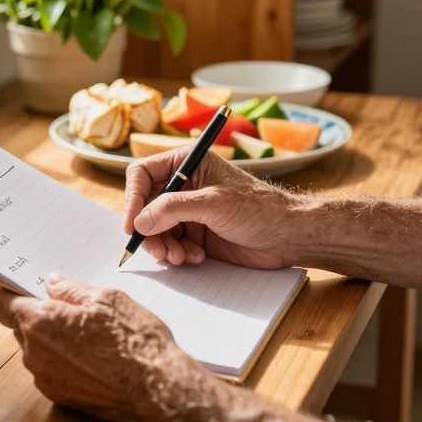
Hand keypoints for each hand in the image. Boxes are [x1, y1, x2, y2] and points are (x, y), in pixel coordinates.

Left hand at [0, 274, 209, 421]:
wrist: (156, 388)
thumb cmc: (134, 340)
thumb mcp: (106, 299)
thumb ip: (71, 290)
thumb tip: (53, 283)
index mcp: (40, 322)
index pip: (1, 305)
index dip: (10, 294)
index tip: (24, 289)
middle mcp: (34, 353)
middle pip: (21, 328)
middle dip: (40, 317)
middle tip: (72, 309)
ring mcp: (45, 379)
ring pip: (38, 350)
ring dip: (54, 340)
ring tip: (91, 335)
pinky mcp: (59, 397)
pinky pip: (52, 371)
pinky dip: (65, 362)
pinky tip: (94, 357)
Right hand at [123, 149, 304, 268]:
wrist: (289, 236)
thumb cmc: (259, 209)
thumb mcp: (214, 203)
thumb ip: (173, 209)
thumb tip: (139, 221)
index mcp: (187, 163)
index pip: (142, 174)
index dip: (132, 199)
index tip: (132, 226)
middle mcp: (184, 185)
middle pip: (145, 206)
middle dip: (149, 231)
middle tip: (159, 251)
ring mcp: (189, 211)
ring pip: (156, 229)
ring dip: (164, 246)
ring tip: (181, 257)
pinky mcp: (196, 234)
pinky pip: (172, 244)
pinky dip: (178, 254)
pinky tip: (196, 258)